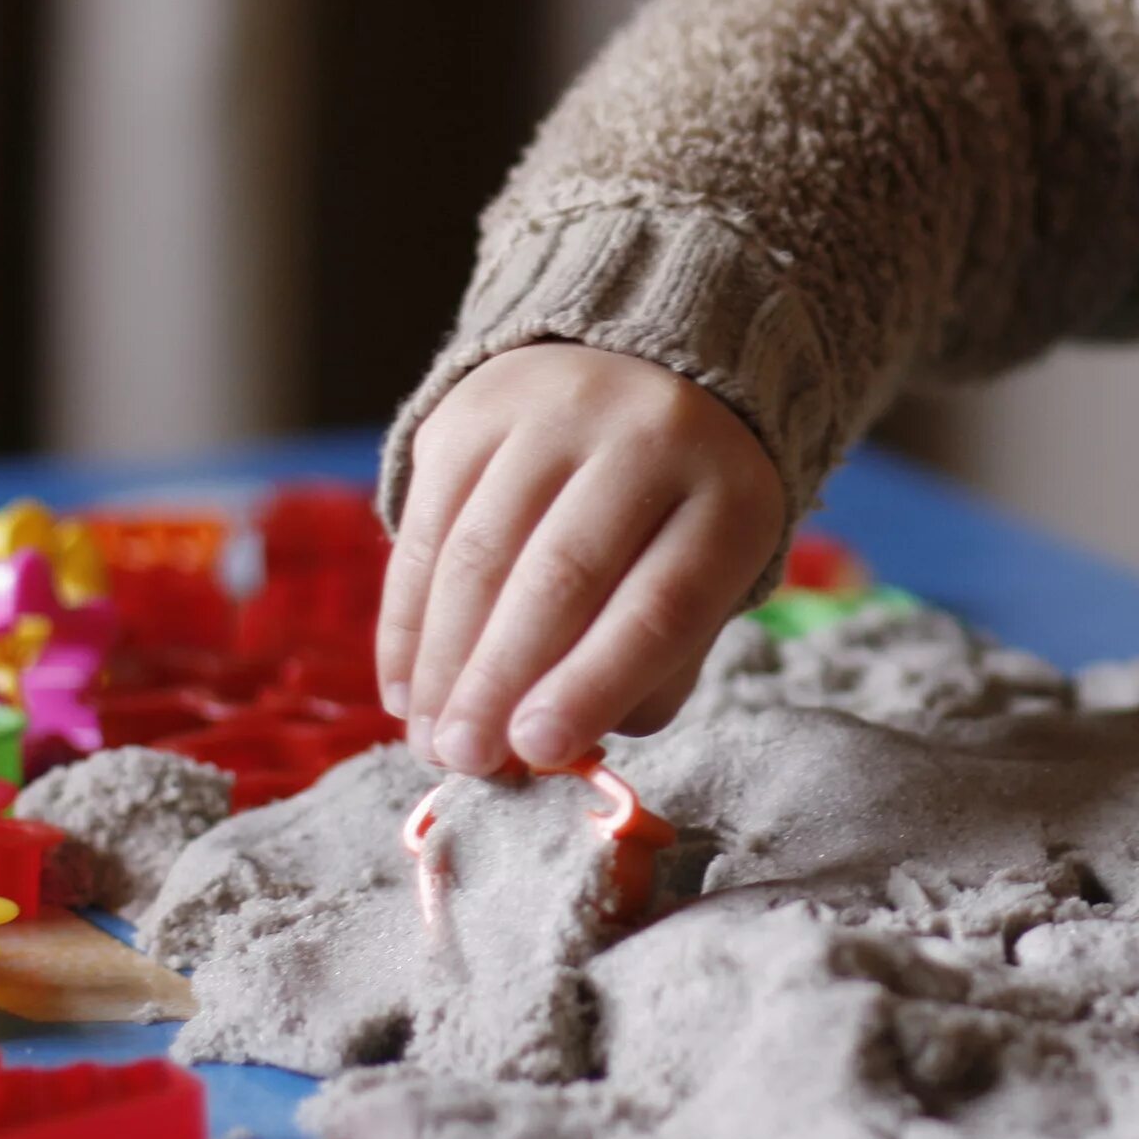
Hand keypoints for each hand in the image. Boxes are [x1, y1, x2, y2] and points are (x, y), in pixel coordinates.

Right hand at [378, 344, 787, 774]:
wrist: (640, 375)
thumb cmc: (674, 519)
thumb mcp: (703, 581)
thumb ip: (651, 667)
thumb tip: (557, 745)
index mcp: (732, 496)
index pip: (663, 604)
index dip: (596, 682)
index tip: (537, 753)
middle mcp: (649, 435)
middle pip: (562, 576)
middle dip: (502, 682)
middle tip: (464, 763)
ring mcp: (557, 410)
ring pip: (481, 553)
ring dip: (446, 661)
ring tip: (431, 740)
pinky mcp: (475, 410)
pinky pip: (427, 527)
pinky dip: (409, 619)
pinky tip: (406, 687)